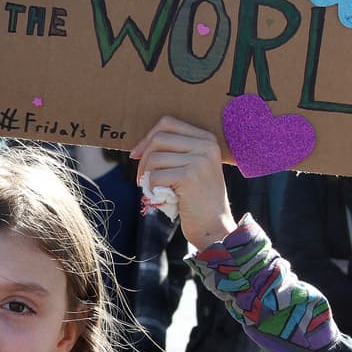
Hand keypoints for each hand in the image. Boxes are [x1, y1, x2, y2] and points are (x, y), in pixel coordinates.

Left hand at [130, 116, 235, 250]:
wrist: (214, 228)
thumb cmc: (197, 200)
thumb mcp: (192, 168)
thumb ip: (175, 152)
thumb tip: (139, 147)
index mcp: (207, 139)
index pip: (167, 123)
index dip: (147, 138)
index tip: (137, 156)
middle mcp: (206, 146)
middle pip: (158, 138)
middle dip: (143, 159)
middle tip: (141, 179)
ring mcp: (200, 161)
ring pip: (154, 158)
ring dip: (147, 177)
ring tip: (155, 190)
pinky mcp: (190, 177)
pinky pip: (155, 176)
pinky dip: (152, 189)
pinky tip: (163, 198)